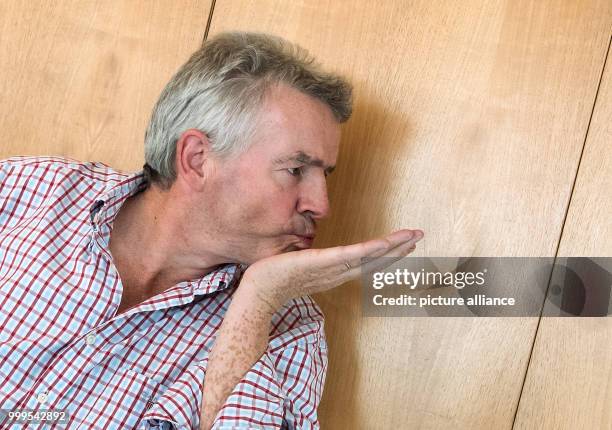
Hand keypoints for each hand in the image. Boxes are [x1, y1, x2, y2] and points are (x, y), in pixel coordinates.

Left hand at [241, 229, 423, 311]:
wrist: (256, 293)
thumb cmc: (272, 280)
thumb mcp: (296, 267)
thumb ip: (308, 262)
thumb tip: (309, 253)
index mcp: (333, 274)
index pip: (365, 262)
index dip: (385, 254)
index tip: (402, 245)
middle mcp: (337, 274)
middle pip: (374, 260)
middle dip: (398, 250)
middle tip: (419, 237)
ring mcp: (332, 270)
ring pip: (369, 257)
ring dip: (393, 247)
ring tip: (413, 237)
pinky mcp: (323, 263)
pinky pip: (352, 255)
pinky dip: (371, 249)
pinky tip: (387, 242)